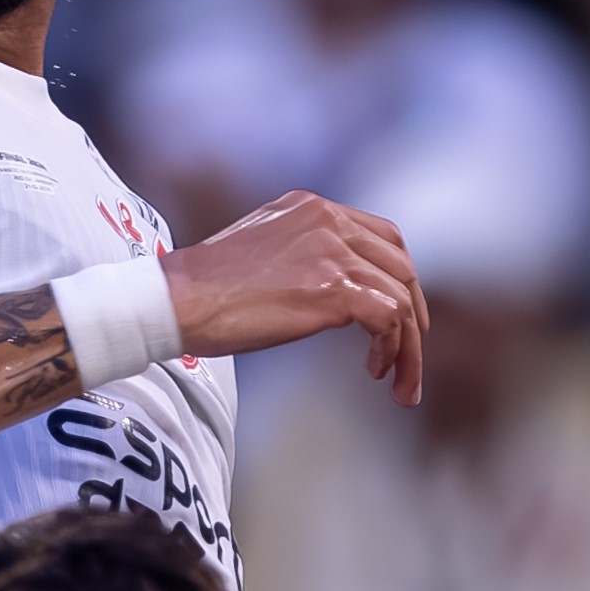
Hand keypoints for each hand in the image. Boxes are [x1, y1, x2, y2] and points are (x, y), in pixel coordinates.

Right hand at [159, 192, 426, 405]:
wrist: (177, 300)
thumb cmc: (204, 288)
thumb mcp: (260, 249)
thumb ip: (298, 253)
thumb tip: (322, 284)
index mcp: (313, 209)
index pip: (383, 237)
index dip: (400, 278)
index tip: (399, 316)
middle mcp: (329, 223)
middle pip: (401, 267)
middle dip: (413, 316)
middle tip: (408, 355)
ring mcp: (333, 254)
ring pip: (402, 298)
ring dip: (407, 347)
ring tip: (396, 381)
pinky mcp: (332, 290)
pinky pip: (388, 319)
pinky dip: (392, 350)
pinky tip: (375, 370)